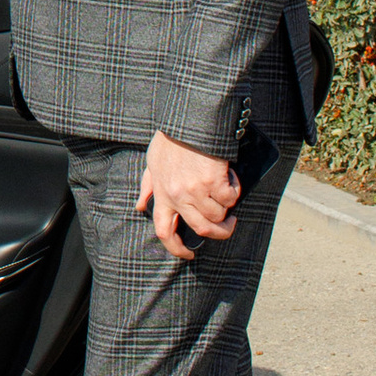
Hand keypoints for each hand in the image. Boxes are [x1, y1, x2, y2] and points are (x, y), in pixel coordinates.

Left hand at [135, 131, 239, 262]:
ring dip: (227, 206)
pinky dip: (234, 189)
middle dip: (220, 233)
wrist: (188, 120)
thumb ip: (148, 187)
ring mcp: (196, 190)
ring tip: (225, 189)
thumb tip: (141, 207)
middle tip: (228, 225)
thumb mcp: (153, 163)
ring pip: (219, 215)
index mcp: (163, 194)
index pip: (164, 231)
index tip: (188, 254)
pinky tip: (228, 176)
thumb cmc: (171, 140)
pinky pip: (231, 197)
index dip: (177, 248)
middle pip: (203, 230)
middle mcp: (178, 196)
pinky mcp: (214, 181)